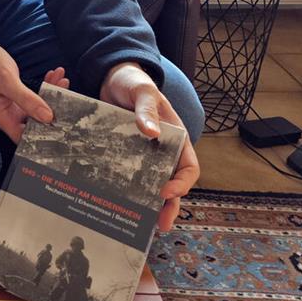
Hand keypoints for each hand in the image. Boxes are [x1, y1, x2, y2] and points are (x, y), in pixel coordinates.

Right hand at [0, 30, 68, 141]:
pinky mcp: (17, 97)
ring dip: (53, 95)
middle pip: (35, 123)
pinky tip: (54, 76)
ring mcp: (13, 106)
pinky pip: (36, 96)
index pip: (25, 138)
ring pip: (38, 108)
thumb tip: (47, 117)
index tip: (60, 125)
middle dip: (54, 111)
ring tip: (62, 80)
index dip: (42, 136)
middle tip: (67, 97)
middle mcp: (8, 115)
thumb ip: (27, 99)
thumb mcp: (8, 81)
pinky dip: (47, 86)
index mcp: (2, 117)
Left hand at [100, 62, 199, 231]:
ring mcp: (144, 154)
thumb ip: (146, 109)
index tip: (166, 191)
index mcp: (176, 137)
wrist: (113, 77)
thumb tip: (151, 131)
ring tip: (141, 223)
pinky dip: (127, 190)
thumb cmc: (134, 82)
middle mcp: (163, 150)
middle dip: (169, 204)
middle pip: (172, 183)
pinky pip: (129, 175)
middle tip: (161, 223)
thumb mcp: (142, 91)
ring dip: (149, 203)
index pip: (188, 167)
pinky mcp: (125, 154)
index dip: (182, 183)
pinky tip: (117, 202)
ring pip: (151, 184)